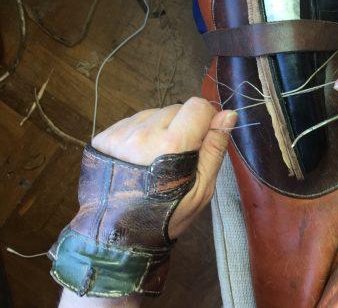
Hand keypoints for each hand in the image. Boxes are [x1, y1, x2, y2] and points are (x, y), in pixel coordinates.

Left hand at [91, 97, 236, 238]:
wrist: (117, 236)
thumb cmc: (167, 215)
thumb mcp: (201, 188)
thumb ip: (215, 148)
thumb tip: (228, 114)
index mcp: (172, 144)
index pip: (197, 106)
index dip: (206, 119)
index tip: (203, 138)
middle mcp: (144, 132)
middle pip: (176, 109)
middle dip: (183, 126)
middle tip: (178, 157)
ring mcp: (120, 134)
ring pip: (154, 113)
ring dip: (161, 128)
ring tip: (156, 159)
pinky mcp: (103, 136)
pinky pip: (133, 122)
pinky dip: (141, 133)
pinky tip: (139, 158)